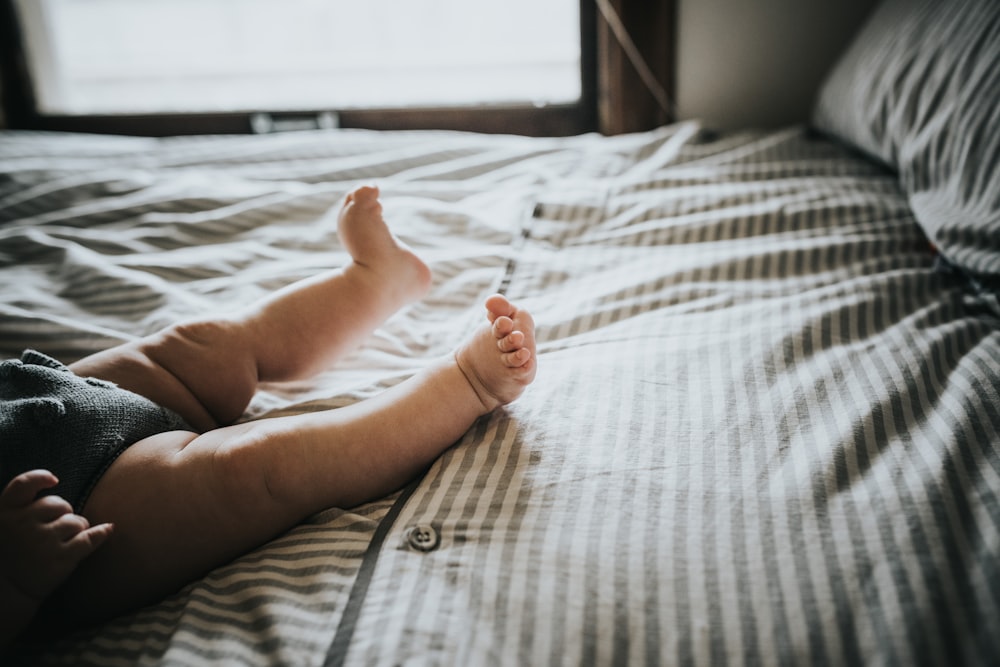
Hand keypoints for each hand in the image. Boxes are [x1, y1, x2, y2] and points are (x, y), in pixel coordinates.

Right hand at [0, 470, 112, 602]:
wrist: (5, 593)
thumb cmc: (9, 555)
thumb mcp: (3, 525)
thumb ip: (20, 502)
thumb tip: (54, 478)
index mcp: (5, 514)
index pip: (22, 484)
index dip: (40, 478)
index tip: (54, 480)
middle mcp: (22, 524)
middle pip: (59, 504)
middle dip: (64, 514)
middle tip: (56, 530)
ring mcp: (41, 542)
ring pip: (76, 522)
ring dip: (77, 529)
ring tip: (63, 542)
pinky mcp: (59, 559)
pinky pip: (88, 539)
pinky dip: (101, 534)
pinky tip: (107, 530)